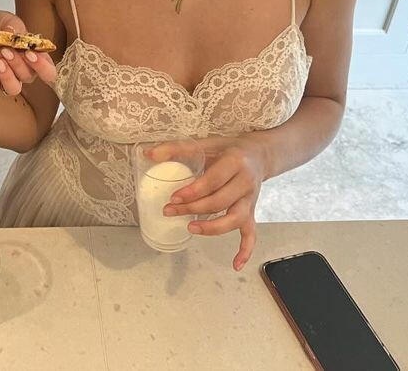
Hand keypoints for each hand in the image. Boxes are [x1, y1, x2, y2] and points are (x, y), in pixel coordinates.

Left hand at [0, 11, 56, 95]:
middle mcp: (24, 70)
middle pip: (29, 76)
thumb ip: (13, 27)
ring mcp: (8, 77)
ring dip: (7, 76)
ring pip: (14, 88)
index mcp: (35, 56)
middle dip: (19, 64)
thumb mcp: (7, 20)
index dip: (42, 66)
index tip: (30, 53)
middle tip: (6, 50)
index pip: (48, 70)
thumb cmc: (0, 25)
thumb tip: (13, 32)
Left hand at [150, 136, 267, 271]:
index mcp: (234, 162)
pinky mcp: (252, 212)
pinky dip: (245, 250)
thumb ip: (177, 148)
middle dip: (193, 209)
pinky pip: (251, 233)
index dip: (193, 191)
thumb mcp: (206, 143)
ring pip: (235, 219)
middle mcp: (245, 182)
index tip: (173, 197)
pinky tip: (235, 264)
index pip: (213, 181)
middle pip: (220, 201)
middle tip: (170, 211)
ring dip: (213, 228)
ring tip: (191, 229)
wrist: (259, 154)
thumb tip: (148, 154)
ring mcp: (250, 200)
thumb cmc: (229, 149)